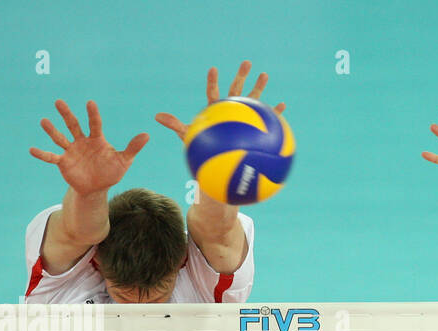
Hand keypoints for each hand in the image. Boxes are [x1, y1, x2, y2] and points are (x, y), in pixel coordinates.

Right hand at [29, 100, 147, 193]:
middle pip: (73, 125)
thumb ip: (133, 148)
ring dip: (52, 130)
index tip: (90, 103)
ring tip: (44, 121)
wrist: (97, 187)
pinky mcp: (64, 162)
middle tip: (58, 102)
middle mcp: (81, 142)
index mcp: (96, 139)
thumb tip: (147, 135)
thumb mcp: (124, 161)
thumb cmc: (111, 171)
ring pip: (60, 138)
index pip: (95, 124)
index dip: (93, 114)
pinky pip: (51, 157)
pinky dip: (42, 154)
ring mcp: (71, 151)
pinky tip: (31, 149)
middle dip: (66, 114)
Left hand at [155, 61, 285, 141]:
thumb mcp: (188, 137)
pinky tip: (282, 106)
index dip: (213, 81)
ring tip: (264, 75)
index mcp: (215, 109)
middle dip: (241, 75)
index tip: (213, 69)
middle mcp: (230, 110)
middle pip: (236, 90)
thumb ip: (175, 125)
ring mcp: (243, 118)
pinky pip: (266, 120)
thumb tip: (156, 117)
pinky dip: (274, 113)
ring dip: (259, 88)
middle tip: (246, 62)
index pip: (213, 92)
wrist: (219, 162)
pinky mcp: (254, 129)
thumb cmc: (203, 149)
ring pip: (253, 101)